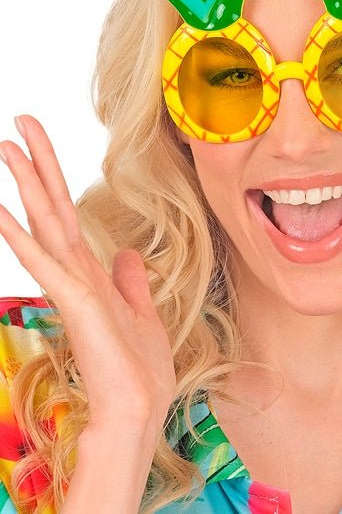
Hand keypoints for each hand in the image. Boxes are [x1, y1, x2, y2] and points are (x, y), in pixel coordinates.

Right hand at [0, 115, 175, 433]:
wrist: (140, 406)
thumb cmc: (138, 366)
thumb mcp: (141, 311)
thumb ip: (129, 281)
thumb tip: (124, 254)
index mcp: (90, 272)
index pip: (68, 214)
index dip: (55, 178)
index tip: (40, 143)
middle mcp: (75, 272)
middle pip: (52, 207)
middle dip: (37, 165)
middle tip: (20, 123)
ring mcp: (71, 285)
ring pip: (45, 222)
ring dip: (27, 185)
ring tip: (7, 148)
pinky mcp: (74, 302)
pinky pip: (44, 260)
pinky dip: (21, 235)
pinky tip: (1, 211)